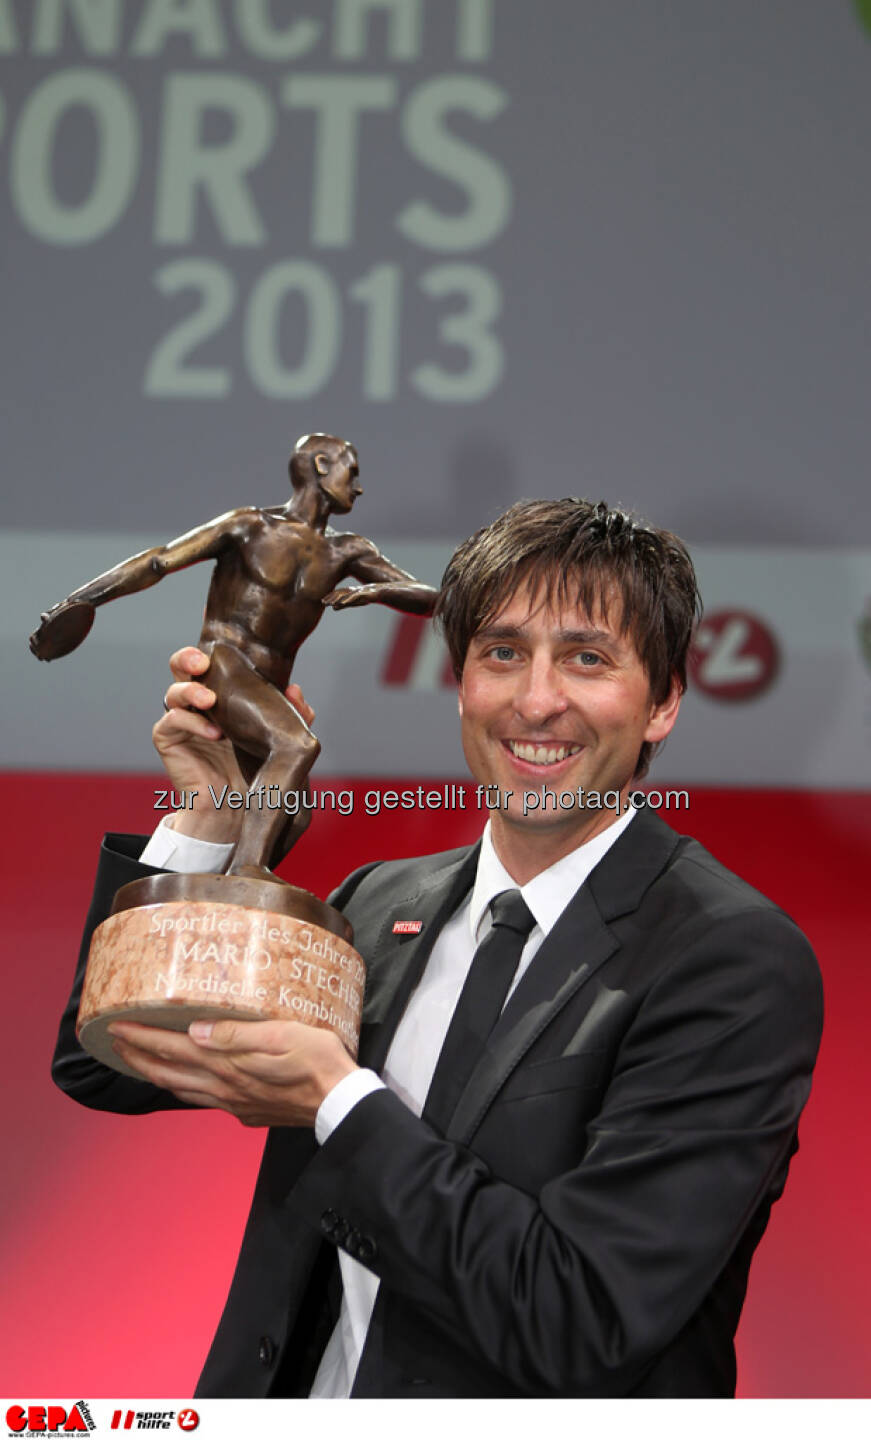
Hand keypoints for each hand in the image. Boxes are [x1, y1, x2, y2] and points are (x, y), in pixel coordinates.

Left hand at [107, 1018, 356, 1126]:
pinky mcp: (246, 1111)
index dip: (142, 1037)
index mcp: (228, 1063)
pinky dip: (183, 1089)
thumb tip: (195, 1032)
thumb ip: (236, 1034)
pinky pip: (203, 1100)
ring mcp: (233, 1103)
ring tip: (140, 1062)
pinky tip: (186, 1084)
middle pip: (168, 1072)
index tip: (117, 1025)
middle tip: (116, 1042)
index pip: (173, 1048)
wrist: (339, 1101)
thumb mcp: (281, 1034)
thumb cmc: (317, 1061)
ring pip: (181, 1090)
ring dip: (156, 1074)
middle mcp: (224, 1087)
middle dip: (138, 1056)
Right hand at [153, 647, 314, 843]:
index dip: (215, 653)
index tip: (228, 653)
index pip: (212, 663)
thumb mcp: (277, 738)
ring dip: (190, 691)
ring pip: (173, 692)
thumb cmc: (255, 769)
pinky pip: (170, 720)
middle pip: (180, 666)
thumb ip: (290, 715)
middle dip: (188, 658)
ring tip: (209, 700)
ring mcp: (181, 719)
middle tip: (202, 663)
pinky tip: (213, 733)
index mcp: (221, 693)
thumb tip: (295, 690)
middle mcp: (197, 702)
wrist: (236, 806)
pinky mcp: (168, 739)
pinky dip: (191, 722)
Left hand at [322, 585, 374, 609]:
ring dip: (337, 599)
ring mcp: (356, 591)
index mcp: (348, 591)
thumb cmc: (365, 596)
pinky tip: (342, 603)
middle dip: (331, 597)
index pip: (336, 593)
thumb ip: (343, 604)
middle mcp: (351, 590)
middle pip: (339, 593)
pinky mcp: (362, 593)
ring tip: (331, 604)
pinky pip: (354, 596)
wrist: (379, 592)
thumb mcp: (353, 602)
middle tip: (323, 602)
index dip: (329, 596)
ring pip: (345, 594)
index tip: (322, 601)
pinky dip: (348, 599)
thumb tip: (333, 608)